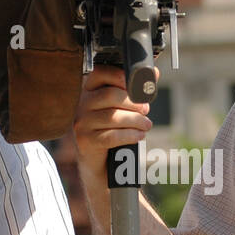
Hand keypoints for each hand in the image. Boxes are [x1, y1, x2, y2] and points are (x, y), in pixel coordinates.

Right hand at [73, 64, 157, 183]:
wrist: (99, 162)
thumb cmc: (111, 130)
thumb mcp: (123, 108)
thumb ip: (135, 90)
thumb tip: (153, 73)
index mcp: (89, 91)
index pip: (100, 74)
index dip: (119, 76)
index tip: (137, 85)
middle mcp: (81, 104)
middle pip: (110, 96)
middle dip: (133, 102)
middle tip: (146, 110)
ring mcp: (81, 123)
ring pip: (112, 117)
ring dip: (136, 120)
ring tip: (146, 125)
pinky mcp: (86, 141)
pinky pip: (111, 136)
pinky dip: (130, 135)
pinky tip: (139, 136)